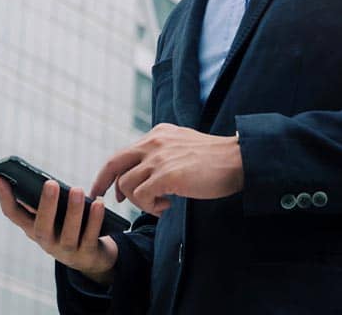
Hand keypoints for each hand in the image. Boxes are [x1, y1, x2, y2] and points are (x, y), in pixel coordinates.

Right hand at [0, 176, 118, 283]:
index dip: (4, 197)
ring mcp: (66, 251)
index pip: (12, 214)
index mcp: (33, 228)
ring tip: (77, 189)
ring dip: (73, 211)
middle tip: (51, 182)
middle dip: (46, 205)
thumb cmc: (69, 226)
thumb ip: (48, 199)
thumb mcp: (55, 214)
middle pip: (41, 227)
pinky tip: (98, 203)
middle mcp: (46, 242)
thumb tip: (43, 177)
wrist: (92, 258)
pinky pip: (90, 236)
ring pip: (68, 233)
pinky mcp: (86, 255)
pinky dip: (94, 219)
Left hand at [90, 123, 244, 215]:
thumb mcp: (183, 145)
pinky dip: (151, 206)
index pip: (122, 153)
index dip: (108, 172)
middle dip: (104, 184)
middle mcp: (154, 142)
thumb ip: (163, 153)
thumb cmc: (215, 158)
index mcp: (157, 134)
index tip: (103, 187)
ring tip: (161, 204)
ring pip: (127, 185)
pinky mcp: (167, 175)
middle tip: (109, 200)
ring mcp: (159, 158)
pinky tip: (167, 205)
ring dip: (140, 202)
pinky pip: (142, 196)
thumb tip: (146, 173)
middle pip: (114, 164)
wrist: (239, 160)